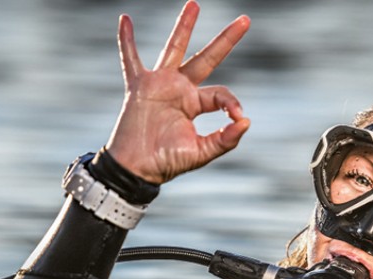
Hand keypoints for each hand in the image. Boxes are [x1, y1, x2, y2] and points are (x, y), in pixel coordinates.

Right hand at [106, 1, 250, 183]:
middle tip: (245, 20)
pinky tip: (126, 20)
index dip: (232, 103)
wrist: (136, 168)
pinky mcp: (138, 86)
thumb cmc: (166, 162)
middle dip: (226, 40)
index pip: (222, 94)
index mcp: (196, 104)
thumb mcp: (201, 153)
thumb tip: (246, 121)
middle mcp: (180, 89)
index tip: (236, 116)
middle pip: (207, 58)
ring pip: (175, 48)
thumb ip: (225, 140)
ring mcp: (159, 84)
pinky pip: (131, 59)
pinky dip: (127, 41)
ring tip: (195, 4)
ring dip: (184, 27)